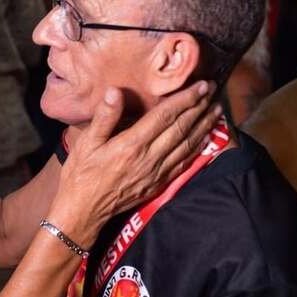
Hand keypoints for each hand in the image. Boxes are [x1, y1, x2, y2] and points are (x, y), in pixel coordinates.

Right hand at [47, 81, 219, 247]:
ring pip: (188, 145)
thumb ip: (104, 116)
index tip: (201, 86)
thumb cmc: (81, 174)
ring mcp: (157, 173)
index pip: (165, 116)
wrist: (83, 211)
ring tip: (216, 111)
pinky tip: (205, 139)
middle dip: (199, 108)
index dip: (186, 99)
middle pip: (182, 128)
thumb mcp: (86, 143)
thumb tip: (115, 91)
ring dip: (204, 126)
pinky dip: (198, 148)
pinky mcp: (159, 184)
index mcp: (132, 145)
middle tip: (214, 91)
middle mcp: (150, 158)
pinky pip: (185, 163)